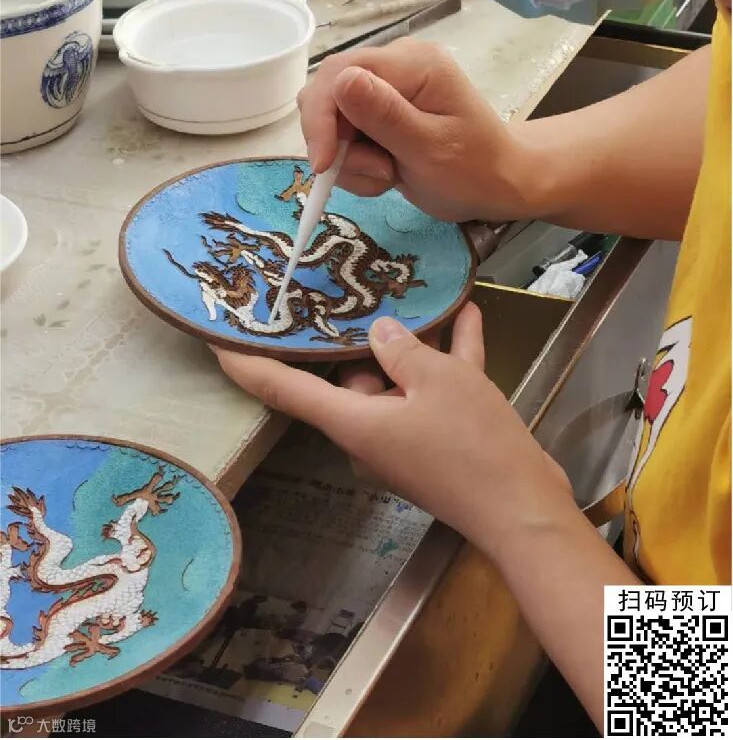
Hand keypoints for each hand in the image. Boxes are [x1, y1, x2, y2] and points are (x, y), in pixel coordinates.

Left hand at [212, 304, 574, 552]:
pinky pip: (433, 390)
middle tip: (349, 289)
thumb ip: (403, 350)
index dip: (246, 364)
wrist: (524, 508)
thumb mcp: (438, 381)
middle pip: (346, 378)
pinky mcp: (438, 441)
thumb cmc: (473, 445)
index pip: (282, 389)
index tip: (216, 339)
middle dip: (355, 338)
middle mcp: (369, 432)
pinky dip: (446, 359)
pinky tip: (466, 317)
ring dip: (411, 344)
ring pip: (395, 379)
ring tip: (423, 296)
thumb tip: (379, 332)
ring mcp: (404, 438)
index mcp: (352, 421)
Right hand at [298, 37, 535, 222]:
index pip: (340, 73)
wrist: (498, 184)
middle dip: (337, 142)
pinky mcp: (379, 112)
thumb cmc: (475, 169)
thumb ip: (386, 115)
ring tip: (388, 176)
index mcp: (413, 63)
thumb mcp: (431, 149)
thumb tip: (339, 80)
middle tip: (375, 174)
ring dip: (350, 159)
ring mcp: (386, 88)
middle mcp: (395, 65)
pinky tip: (387, 175)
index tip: (325, 164)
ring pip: (331, 120)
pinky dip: (356, 164)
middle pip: (328, 94)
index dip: (322, 118)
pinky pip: (345, 136)